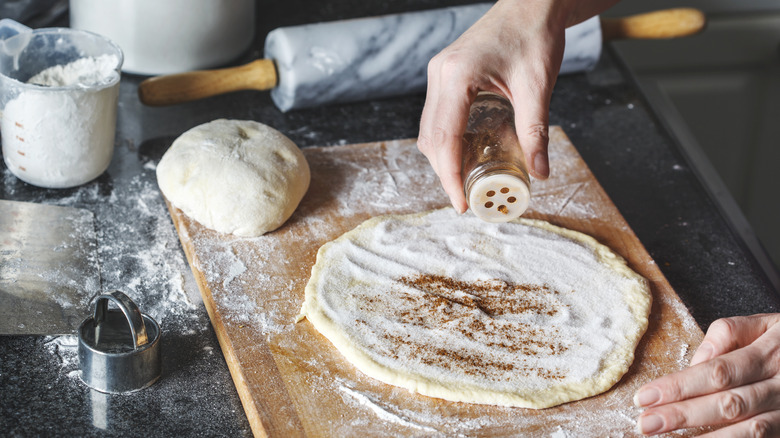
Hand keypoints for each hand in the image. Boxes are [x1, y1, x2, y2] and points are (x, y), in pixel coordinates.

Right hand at [417, 0, 617, 212]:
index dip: (449, 177)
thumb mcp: (538, 86)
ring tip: (466, 182)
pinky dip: (446, 141)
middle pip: (430, 138)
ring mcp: (438, 74)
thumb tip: (539, 173)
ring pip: (429, 129)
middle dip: (445, 173)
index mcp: (457, 76)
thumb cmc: (534, 35)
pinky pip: (436, 117)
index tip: (461, 203)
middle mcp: (440, 75)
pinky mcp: (444, 75)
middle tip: (466, 199)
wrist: (532, 3)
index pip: (444, 138)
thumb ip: (536, 132)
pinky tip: (464, 154)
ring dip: (443, 158)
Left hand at [634, 313, 779, 435]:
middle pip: (727, 404)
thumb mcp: (766, 324)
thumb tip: (696, 360)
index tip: (645, 396)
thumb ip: (728, 334)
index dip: (679, 386)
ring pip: (748, 431)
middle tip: (646, 424)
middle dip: (682, 415)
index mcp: (769, 353)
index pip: (717, 372)